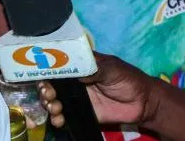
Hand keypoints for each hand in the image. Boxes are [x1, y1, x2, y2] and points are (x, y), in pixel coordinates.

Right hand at [38, 53, 152, 128]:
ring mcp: (77, 97)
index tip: (42, 76)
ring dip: (49, 104)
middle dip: (46, 89)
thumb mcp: (111, 68)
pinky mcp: (80, 113)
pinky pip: (63, 115)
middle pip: (52, 83)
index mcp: (82, 65)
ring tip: (55, 107)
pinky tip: (59, 120)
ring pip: (54, 100)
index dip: (47, 69)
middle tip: (49, 94)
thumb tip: (71, 66)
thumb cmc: (128, 79)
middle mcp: (76, 80)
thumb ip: (93, 67)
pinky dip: (57, 118)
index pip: (59, 65)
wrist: (142, 103)